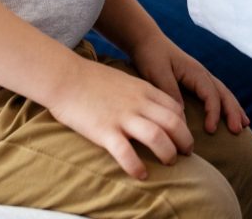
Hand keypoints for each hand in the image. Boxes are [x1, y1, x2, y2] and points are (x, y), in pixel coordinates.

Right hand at [46, 51, 193, 179]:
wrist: (65, 77)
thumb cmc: (91, 80)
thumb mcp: (124, 80)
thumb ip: (139, 94)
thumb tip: (149, 109)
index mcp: (143, 90)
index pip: (175, 108)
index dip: (184, 125)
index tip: (183, 136)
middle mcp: (138, 103)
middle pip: (173, 123)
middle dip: (185, 140)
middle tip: (186, 153)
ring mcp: (122, 117)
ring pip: (157, 137)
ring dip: (167, 153)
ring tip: (168, 163)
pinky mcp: (104, 130)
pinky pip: (126, 153)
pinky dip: (137, 166)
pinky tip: (141, 174)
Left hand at [128, 34, 247, 135]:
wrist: (146, 40)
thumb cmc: (151, 55)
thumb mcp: (158, 73)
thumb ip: (171, 92)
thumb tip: (182, 116)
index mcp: (195, 72)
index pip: (211, 95)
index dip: (213, 113)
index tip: (211, 130)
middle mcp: (202, 74)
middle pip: (224, 93)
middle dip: (233, 112)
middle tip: (238, 130)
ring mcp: (200, 76)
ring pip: (223, 93)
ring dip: (234, 108)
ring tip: (244, 125)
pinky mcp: (195, 80)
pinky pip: (215, 93)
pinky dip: (225, 104)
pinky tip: (228, 114)